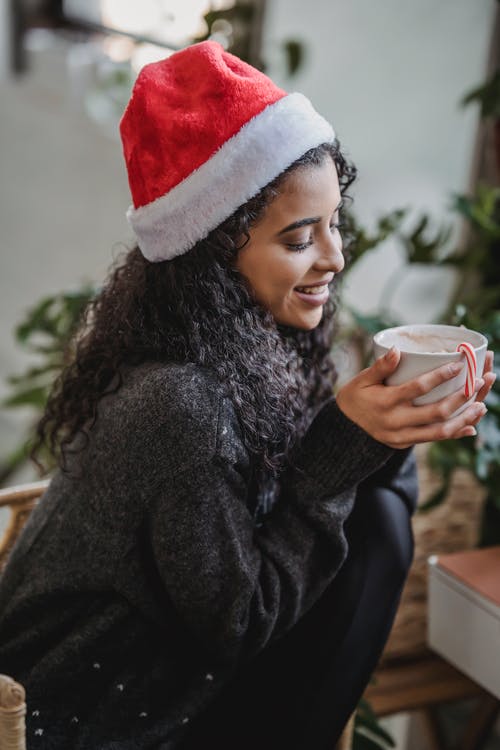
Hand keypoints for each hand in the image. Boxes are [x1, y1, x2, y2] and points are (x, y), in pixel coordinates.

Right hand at [336, 347, 494, 449]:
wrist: (344, 430)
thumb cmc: (355, 397)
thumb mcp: (362, 380)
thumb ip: (380, 366)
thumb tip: (397, 350)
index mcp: (385, 402)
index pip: (417, 388)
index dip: (440, 376)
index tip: (458, 365)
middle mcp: (395, 422)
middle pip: (436, 412)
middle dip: (461, 398)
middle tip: (479, 382)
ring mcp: (402, 436)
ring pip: (440, 431)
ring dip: (464, 418)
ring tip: (482, 405)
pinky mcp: (406, 444)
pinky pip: (434, 439)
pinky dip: (454, 433)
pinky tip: (471, 426)